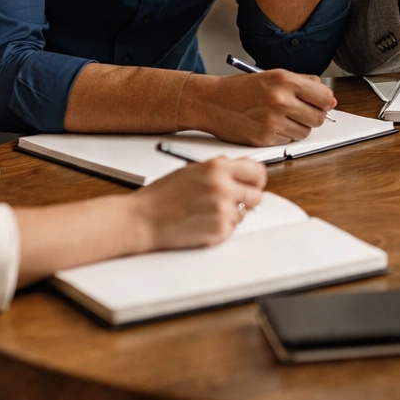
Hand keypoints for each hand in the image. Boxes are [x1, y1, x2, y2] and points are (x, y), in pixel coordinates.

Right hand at [130, 156, 268, 250]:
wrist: (143, 219)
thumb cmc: (162, 196)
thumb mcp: (191, 170)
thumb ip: (219, 169)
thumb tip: (242, 171)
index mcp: (217, 168)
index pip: (256, 171)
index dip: (256, 179)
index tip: (253, 183)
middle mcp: (223, 188)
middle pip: (257, 195)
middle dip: (247, 198)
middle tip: (232, 200)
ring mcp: (223, 211)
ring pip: (244, 213)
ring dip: (231, 213)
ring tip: (205, 211)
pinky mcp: (219, 231)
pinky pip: (232, 228)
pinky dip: (221, 227)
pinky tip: (201, 222)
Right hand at [178, 70, 337, 145]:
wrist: (212, 101)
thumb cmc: (242, 89)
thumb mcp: (273, 76)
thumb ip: (302, 83)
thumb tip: (328, 97)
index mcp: (285, 80)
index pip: (325, 97)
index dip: (326, 102)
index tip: (323, 104)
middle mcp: (281, 100)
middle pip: (318, 117)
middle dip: (313, 116)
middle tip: (301, 112)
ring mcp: (273, 121)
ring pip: (305, 132)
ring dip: (298, 127)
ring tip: (281, 118)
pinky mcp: (265, 138)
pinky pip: (288, 141)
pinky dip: (283, 136)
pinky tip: (269, 126)